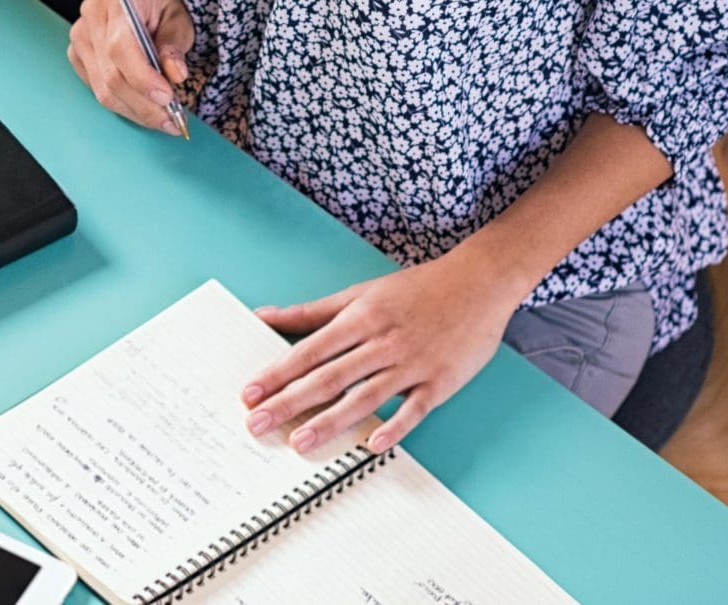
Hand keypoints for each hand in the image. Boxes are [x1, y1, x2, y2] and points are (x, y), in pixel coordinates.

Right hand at [66, 0, 194, 132]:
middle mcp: (90, 21)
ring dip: (135, 111)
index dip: (143, 79)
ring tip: (162, 119)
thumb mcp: (178, 17)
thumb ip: (175, 45)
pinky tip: (144, 107)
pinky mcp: (77, 57)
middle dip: (144, 105)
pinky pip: (98, 90)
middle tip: (172, 120)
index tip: (167, 98)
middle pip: (111, 76)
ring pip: (103, 90)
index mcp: (115, 4)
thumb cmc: (158, 2)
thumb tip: (175, 75)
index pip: (120, 48)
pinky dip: (124, 105)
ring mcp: (79, 40)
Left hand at [242, 251, 524, 457]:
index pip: (309, 351)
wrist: (477, 283)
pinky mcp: (440, 381)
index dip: (277, 373)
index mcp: (360, 318)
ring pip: (365, 397)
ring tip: (300, 443)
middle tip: (258, 424)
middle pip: (329, 377)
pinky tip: (371, 445)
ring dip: (331, 421)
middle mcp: (382, 341)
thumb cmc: (415, 289)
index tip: (249, 393)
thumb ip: (312, 311)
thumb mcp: (361, 293)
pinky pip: (414, 409)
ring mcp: (412, 363)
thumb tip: (264, 315)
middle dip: (290, 402)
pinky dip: (394, 427)